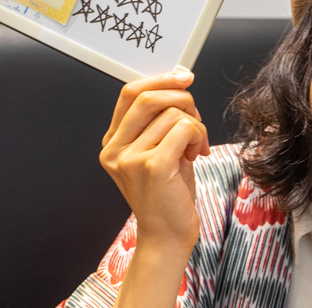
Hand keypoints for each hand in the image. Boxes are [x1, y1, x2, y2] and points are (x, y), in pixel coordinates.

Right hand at [100, 72, 210, 252]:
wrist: (168, 235)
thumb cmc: (168, 192)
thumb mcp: (159, 148)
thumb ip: (161, 118)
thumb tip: (179, 80)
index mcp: (113, 142)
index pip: (130, 92)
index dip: (160, 79)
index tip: (184, 77)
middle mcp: (115, 149)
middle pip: (149, 97)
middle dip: (182, 99)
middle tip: (196, 119)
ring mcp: (130, 158)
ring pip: (173, 114)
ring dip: (196, 126)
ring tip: (195, 148)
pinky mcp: (152, 166)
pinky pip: (184, 129)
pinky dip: (198, 136)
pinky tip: (198, 154)